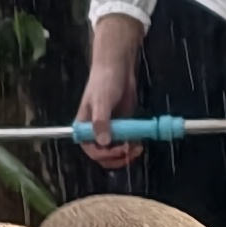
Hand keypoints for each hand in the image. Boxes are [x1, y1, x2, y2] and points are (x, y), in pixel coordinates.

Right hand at [76, 34, 145, 169]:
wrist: (117, 69)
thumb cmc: (103, 83)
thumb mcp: (101, 102)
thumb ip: (101, 122)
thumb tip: (104, 143)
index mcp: (85, 127)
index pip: (91, 149)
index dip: (105, 154)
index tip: (119, 150)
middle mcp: (96, 131)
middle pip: (103, 154)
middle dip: (117, 157)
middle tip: (130, 153)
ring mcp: (111, 129)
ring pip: (116, 150)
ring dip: (127, 154)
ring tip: (138, 148)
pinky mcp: (123, 125)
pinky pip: (127, 141)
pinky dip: (133, 145)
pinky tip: (140, 142)